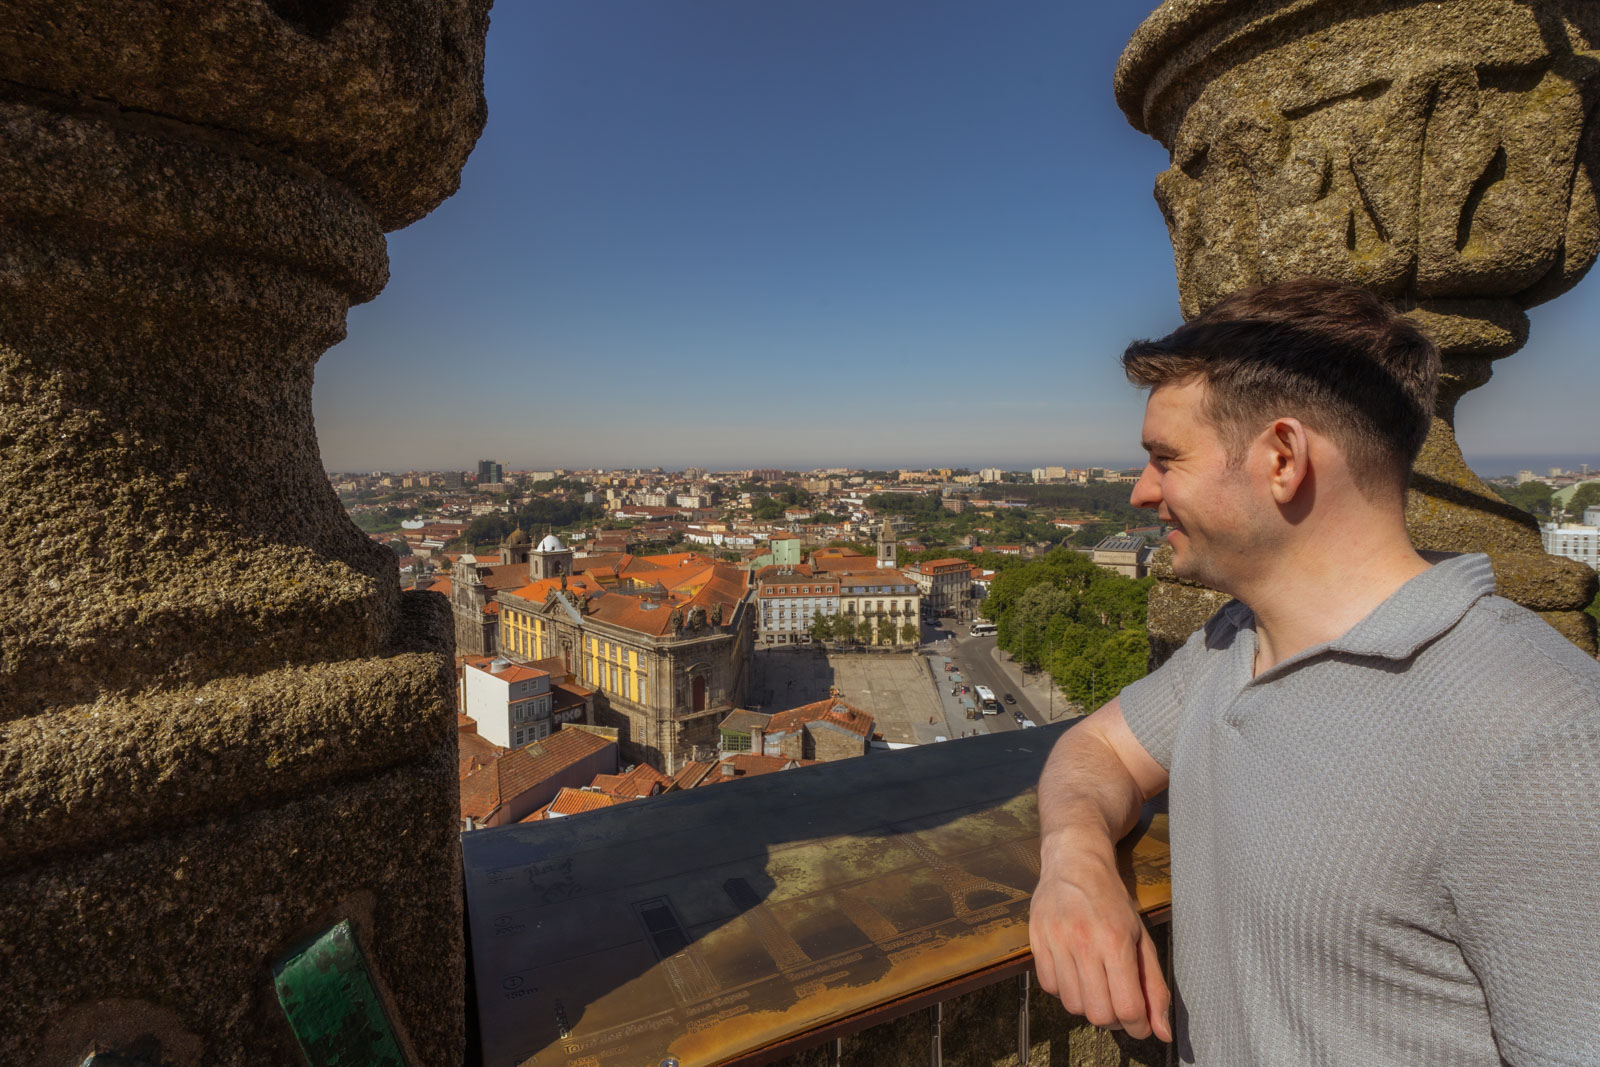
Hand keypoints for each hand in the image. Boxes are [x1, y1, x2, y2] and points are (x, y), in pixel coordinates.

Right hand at [1029, 829, 1171, 1041]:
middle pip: (1098, 1013)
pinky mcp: (1036, 941)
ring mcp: (1056, 941)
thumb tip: (1162, 1031)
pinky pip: (1049, 988)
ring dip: (1088, 1004)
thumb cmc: (1112, 900)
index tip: (1140, 1023)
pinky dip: (1065, 989)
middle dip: (1114, 1019)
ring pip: (1072, 1005)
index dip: (1138, 1026)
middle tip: (1118, 1004)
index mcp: (1116, 941)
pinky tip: (1074, 972)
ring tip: (1096, 984)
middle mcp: (1083, 942)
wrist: (1074, 862)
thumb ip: (1154, 986)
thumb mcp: (1142, 938)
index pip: (1127, 1007)